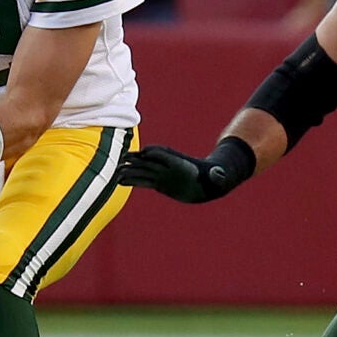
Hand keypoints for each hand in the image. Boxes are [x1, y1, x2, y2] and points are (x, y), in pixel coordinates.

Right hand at [120, 139, 255, 202]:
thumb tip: (221, 175)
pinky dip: (131, 181)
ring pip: (142, 171)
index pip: (162, 153)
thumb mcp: (218, 177)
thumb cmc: (214, 178)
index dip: (153, 153)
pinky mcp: (159, 183)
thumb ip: (218, 176)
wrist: (209, 181)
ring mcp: (162, 174)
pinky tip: (119, 182)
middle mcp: (168, 167)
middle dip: (136, 160)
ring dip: (129, 171)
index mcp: (179, 163)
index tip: (143, 154)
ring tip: (115, 173)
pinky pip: (142, 181)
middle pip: (149, 161)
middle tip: (121, 161)